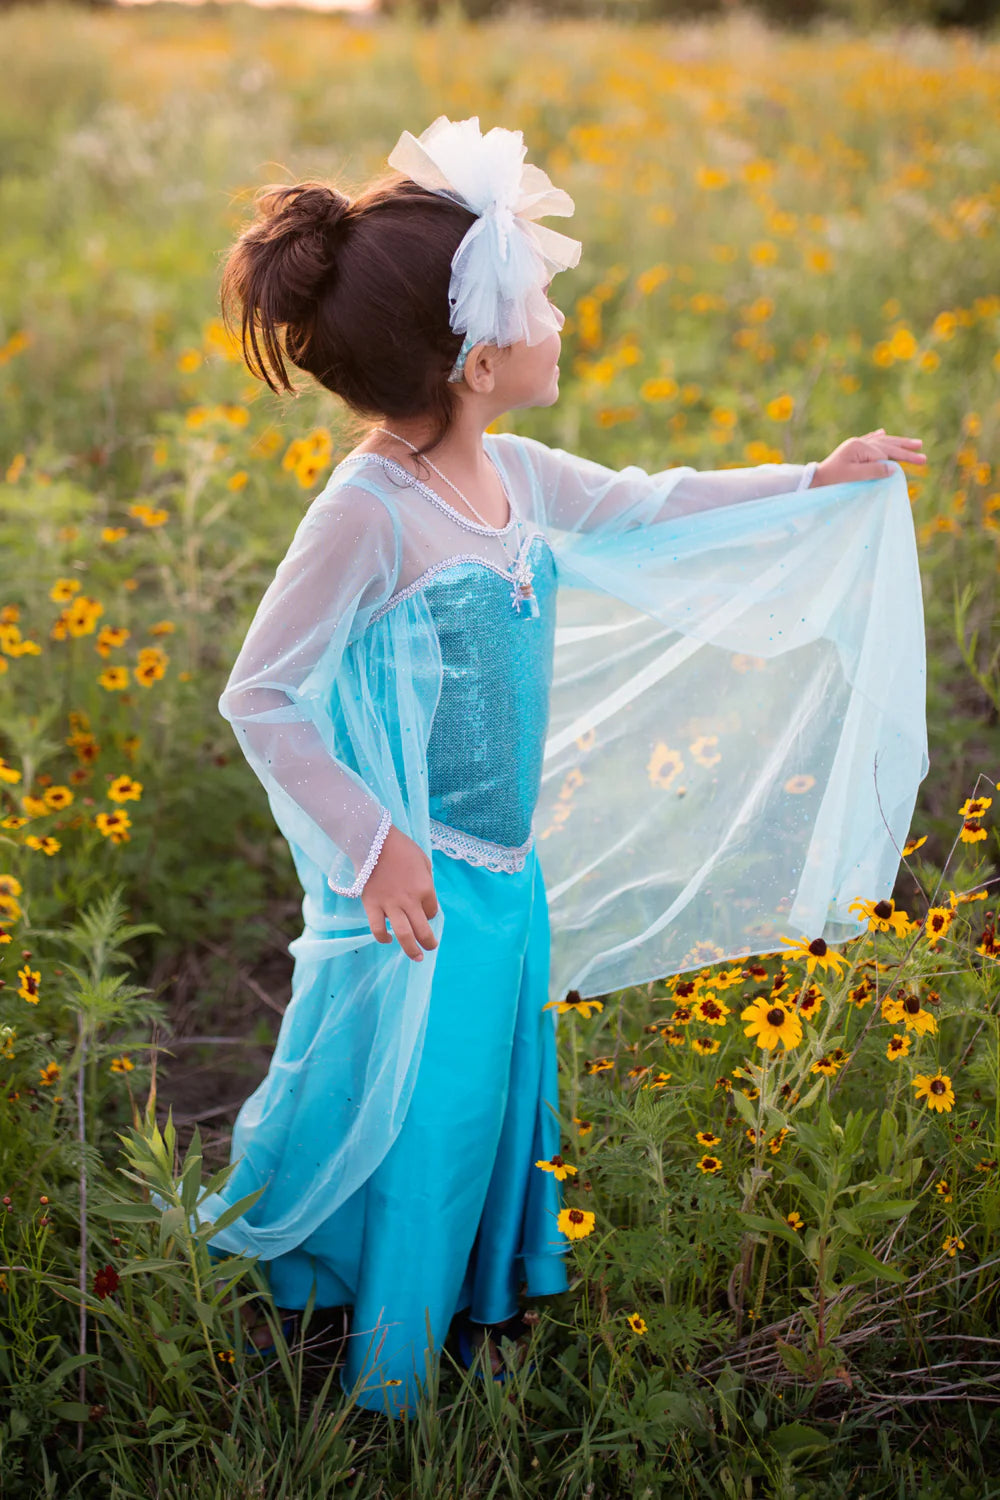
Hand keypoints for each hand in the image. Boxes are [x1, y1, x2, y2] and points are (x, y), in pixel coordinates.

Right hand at [361, 823, 439, 961]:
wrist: (374, 840)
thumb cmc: (402, 848)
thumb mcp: (424, 861)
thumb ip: (427, 881)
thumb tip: (425, 898)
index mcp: (425, 888)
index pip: (432, 912)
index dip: (429, 915)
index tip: (425, 913)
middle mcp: (409, 900)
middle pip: (422, 930)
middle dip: (429, 942)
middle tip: (430, 948)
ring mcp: (390, 904)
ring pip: (403, 935)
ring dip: (411, 949)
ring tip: (416, 957)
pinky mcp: (372, 905)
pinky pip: (377, 928)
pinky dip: (382, 938)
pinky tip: (387, 940)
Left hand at [809, 428, 925, 487]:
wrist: (814, 481)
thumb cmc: (833, 481)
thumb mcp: (854, 477)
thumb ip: (874, 471)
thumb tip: (894, 468)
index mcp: (860, 446)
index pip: (886, 452)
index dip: (903, 457)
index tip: (920, 461)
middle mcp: (859, 442)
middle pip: (887, 445)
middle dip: (906, 449)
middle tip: (923, 454)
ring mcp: (855, 445)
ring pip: (882, 442)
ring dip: (898, 443)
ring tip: (915, 443)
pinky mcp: (852, 449)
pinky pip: (869, 441)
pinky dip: (879, 438)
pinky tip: (883, 433)